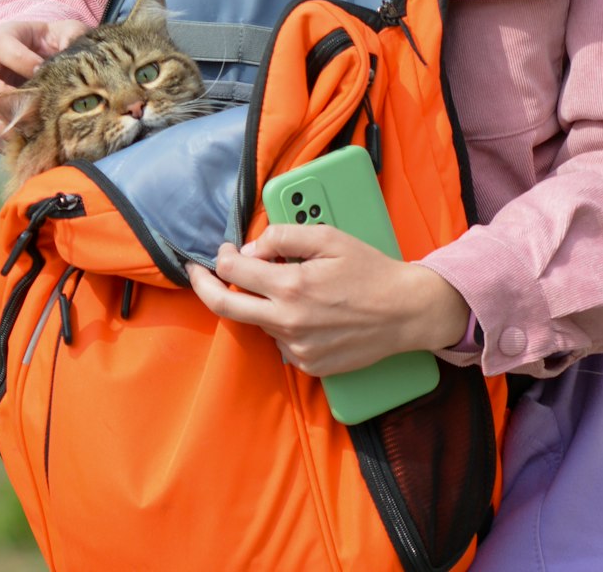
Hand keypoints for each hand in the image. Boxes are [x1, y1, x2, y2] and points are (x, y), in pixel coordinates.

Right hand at [0, 19, 88, 148]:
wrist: (50, 64)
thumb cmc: (57, 45)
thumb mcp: (67, 34)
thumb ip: (71, 37)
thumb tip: (74, 53)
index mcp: (4, 38)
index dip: (18, 58)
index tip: (41, 69)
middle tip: (27, 103)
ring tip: (29, 127)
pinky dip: (8, 141)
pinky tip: (31, 140)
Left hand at [186, 225, 468, 375]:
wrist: (405, 312)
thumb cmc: (369, 270)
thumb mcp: (329, 237)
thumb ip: (283, 237)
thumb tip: (250, 248)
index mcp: (291, 286)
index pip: (234, 270)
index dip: (223, 256)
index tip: (224, 249)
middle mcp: (288, 322)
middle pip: (225, 307)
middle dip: (204, 286)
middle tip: (198, 273)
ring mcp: (297, 348)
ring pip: (258, 322)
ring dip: (260, 303)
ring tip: (288, 287)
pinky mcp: (308, 365)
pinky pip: (280, 341)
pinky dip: (283, 323)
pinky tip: (307, 311)